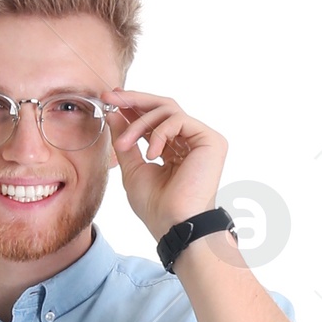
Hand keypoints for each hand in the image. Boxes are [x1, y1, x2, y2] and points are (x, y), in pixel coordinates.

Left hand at [102, 88, 226, 240]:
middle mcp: (190, 141)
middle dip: (134, 100)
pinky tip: (151, 155)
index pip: (154, 119)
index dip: (132, 106)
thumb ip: (125, 139)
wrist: (174, 225)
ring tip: (125, 144)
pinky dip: (159, 132)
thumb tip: (114, 112)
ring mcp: (201, 139)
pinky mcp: (211, 140)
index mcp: (175, 149)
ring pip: (167, 110)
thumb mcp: (132, 168)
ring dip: (139, 123)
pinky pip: (178, 119)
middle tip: (111, 97)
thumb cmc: (156, 207)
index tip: (110, 99)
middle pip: (162, 107)